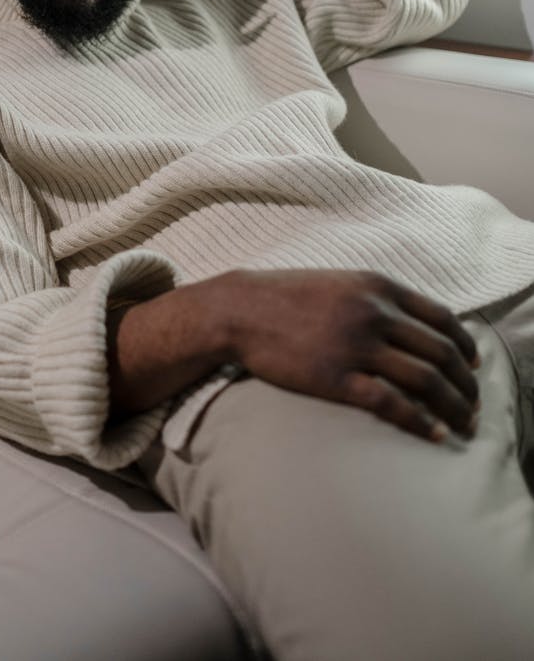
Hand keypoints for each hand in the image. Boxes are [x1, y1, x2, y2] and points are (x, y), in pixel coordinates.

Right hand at [225, 268, 479, 442]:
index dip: (466, 346)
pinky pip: (392, 403)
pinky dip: (421, 421)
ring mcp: (357, 346)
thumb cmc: (288, 296)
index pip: (443, 318)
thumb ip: (377, 298)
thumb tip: (414, 324)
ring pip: (426, 380)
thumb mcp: (341, 282)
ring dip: (454, 406)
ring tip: (464, 424)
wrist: (241, 310)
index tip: (475, 366)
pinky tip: (434, 434)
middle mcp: (375, 314)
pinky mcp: (337, 377)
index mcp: (379, 287)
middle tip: (475, 404)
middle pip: (442, 352)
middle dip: (467, 383)